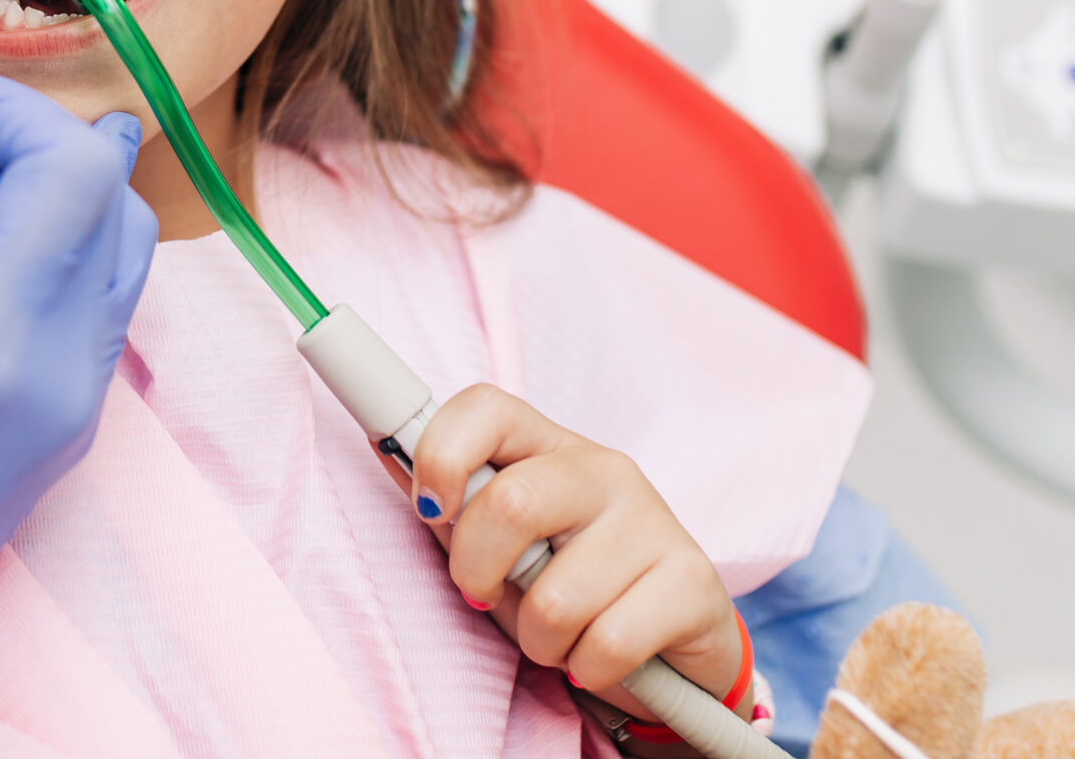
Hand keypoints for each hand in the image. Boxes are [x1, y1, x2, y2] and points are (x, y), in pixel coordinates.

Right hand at [0, 68, 157, 722]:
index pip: (72, 169)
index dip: (9, 110)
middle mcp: (64, 374)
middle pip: (113, 200)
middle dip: (37, 138)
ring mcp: (77, 408)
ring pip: (124, 250)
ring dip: (62, 189)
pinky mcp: (67, 432)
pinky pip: (100, 304)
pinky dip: (61, 246)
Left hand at [400, 385, 741, 721]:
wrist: (671, 647)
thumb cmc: (569, 587)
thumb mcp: (501, 546)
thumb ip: (453, 502)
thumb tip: (380, 440)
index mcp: (549, 446)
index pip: (485, 407)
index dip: (440, 455)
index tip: (430, 509)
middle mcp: (604, 470)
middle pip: (511, 502)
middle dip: (477, 571)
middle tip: (487, 595)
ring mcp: (654, 521)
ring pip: (556, 598)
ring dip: (540, 641)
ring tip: (560, 635)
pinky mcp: (694, 582)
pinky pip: (608, 642)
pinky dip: (588, 668)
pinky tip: (599, 656)